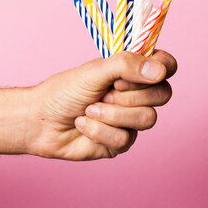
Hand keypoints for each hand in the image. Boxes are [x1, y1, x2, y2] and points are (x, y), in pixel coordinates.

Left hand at [25, 49, 176, 160]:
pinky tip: (83, 125)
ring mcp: (131, 119)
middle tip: (105, 92)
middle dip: (129, 95)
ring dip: (112, 114)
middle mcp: (136, 94)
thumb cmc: (64, 91)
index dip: (160, 69)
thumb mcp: (95, 72)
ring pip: (147, 119)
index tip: (135, 73)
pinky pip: (126, 139)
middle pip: (162, 95)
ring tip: (89, 110)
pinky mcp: (121, 142)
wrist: (40, 121)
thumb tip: (159, 71)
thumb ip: (126, 65)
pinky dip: (99, 131)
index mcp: (132, 71)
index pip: (166, 65)